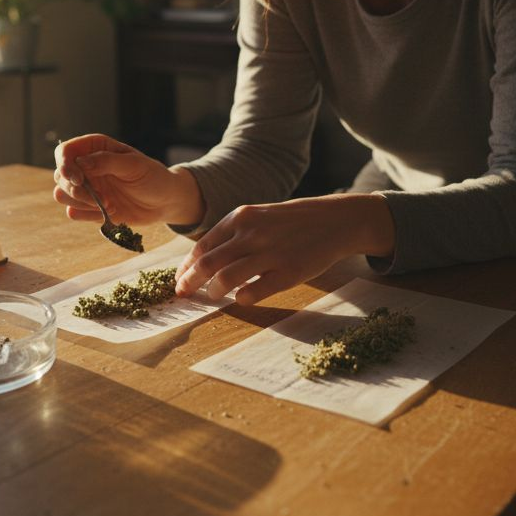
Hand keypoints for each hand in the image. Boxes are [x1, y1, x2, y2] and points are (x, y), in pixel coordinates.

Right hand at [53, 133, 203, 225]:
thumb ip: (107, 162)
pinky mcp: (90, 208)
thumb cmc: (153, 177)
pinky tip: (108, 213)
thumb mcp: (135, 165)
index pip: (65, 150)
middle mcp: (86, 167)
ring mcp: (87, 188)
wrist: (165, 202)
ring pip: (61, 194)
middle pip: (60, 175)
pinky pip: (73, 212)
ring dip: (81, 202)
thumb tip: (80, 163)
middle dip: (75, 189)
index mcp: (95, 148)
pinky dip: (86, 215)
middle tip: (100, 197)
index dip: (65, 164)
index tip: (78, 179)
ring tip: (108, 204)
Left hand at [175, 194, 394, 306]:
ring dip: (213, 292)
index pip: (201, 247)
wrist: (335, 220)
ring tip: (214, 296)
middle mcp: (251, 234)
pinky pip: (253, 292)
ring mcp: (270, 253)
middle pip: (207, 264)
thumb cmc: (292, 221)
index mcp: (240, 218)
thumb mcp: (259, 216)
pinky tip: (241, 298)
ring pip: (225, 279)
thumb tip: (202, 261)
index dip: (186, 267)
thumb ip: (233, 235)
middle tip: (184, 295)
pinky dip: (241, 299)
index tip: (180, 280)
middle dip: (190, 283)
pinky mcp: (288, 272)